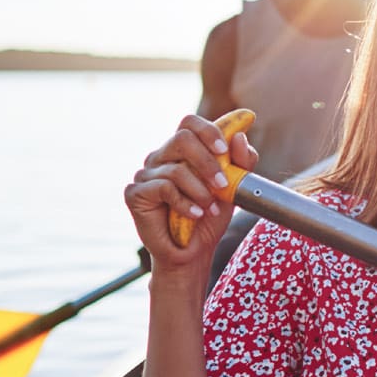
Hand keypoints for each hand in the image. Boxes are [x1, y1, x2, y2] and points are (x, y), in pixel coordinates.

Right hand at [124, 115, 259, 277]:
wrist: (192, 252)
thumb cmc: (210, 216)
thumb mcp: (233, 188)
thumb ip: (241, 162)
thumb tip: (240, 137)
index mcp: (183, 150)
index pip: (190, 123)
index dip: (209, 130)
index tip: (226, 148)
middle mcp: (161, 157)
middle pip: (182, 138)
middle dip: (208, 162)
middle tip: (223, 184)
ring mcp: (145, 174)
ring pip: (177, 168)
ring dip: (201, 191)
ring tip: (211, 209)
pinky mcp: (135, 193)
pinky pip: (163, 188)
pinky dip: (186, 204)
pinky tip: (196, 215)